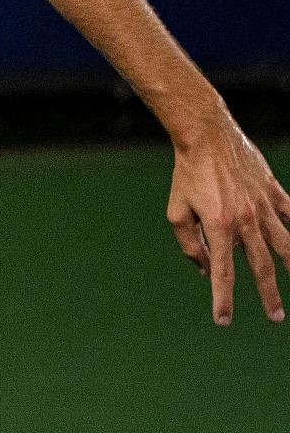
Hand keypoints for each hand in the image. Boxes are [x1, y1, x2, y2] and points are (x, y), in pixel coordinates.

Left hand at [166, 115, 289, 324]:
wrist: (205, 134)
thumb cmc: (186, 173)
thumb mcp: (177, 210)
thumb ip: (191, 243)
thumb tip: (207, 270)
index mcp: (219, 226)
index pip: (223, 272)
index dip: (223, 299)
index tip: (223, 320)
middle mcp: (245, 220)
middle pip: (261, 266)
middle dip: (268, 295)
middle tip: (274, 317)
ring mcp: (263, 206)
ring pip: (285, 245)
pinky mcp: (273, 191)